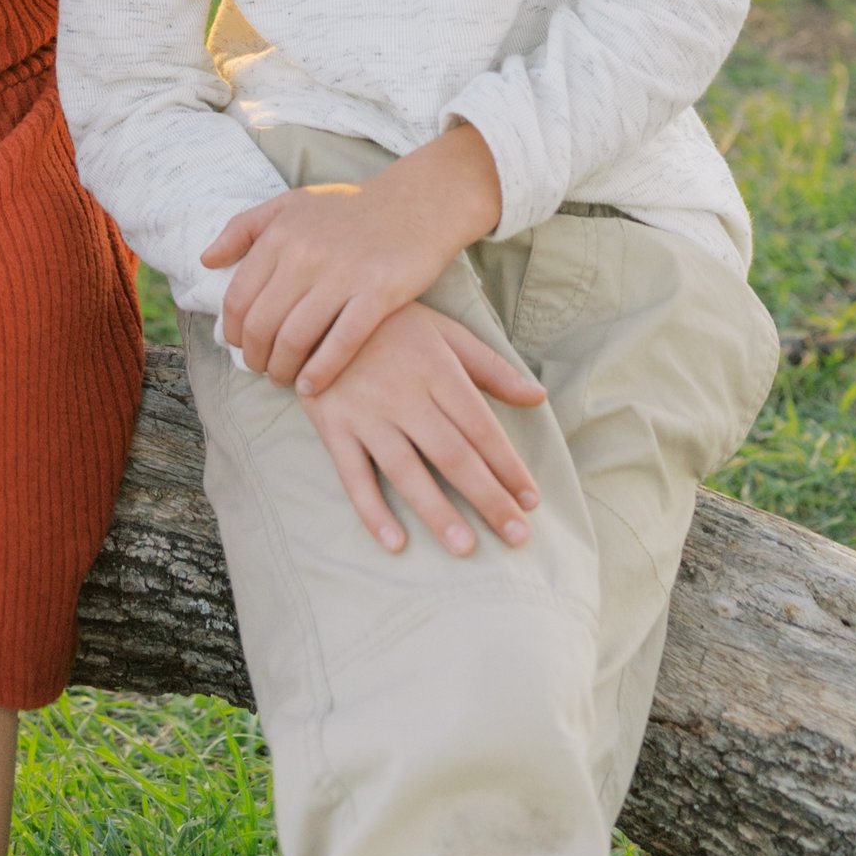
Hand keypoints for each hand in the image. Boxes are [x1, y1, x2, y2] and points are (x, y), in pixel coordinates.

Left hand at [203, 123, 502, 393]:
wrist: (417, 202)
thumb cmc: (350, 207)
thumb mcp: (291, 204)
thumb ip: (244, 228)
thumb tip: (205, 260)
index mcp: (281, 233)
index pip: (240, 297)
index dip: (234, 331)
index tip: (240, 347)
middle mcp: (306, 254)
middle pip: (262, 324)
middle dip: (255, 357)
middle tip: (260, 369)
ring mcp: (343, 275)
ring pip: (295, 339)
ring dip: (282, 370)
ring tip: (284, 379)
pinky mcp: (379, 294)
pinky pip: (341, 344)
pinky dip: (320, 373)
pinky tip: (311, 387)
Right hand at [301, 300, 545, 557]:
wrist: (317, 307)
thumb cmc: (391, 322)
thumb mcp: (443, 331)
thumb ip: (490, 366)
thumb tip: (538, 396)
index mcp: (435, 368)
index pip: (480, 426)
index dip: (508, 465)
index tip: (532, 501)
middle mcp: (403, 393)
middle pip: (451, 454)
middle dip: (487, 498)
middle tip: (517, 538)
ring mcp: (365, 412)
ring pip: (406, 470)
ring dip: (437, 512)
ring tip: (466, 548)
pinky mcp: (332, 425)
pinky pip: (353, 475)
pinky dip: (372, 511)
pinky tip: (395, 543)